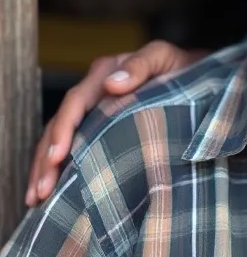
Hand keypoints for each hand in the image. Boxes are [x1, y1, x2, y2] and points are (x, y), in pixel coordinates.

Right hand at [26, 41, 203, 206]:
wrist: (200, 78)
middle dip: (47, 158)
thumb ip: (142, 65)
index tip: (58, 156)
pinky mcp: (99, 128)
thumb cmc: (183, 68)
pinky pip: (71, 148)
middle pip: (60, 125)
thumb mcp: (165, 58)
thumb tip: (112, 84)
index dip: (64, 129)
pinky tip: (48, 193)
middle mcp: (94, 91)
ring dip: (45, 168)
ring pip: (59, 140)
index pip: (76, 101)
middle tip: (42, 190)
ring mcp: (94, 111)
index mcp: (105, 72)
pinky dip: (58, 169)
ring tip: (37, 198)